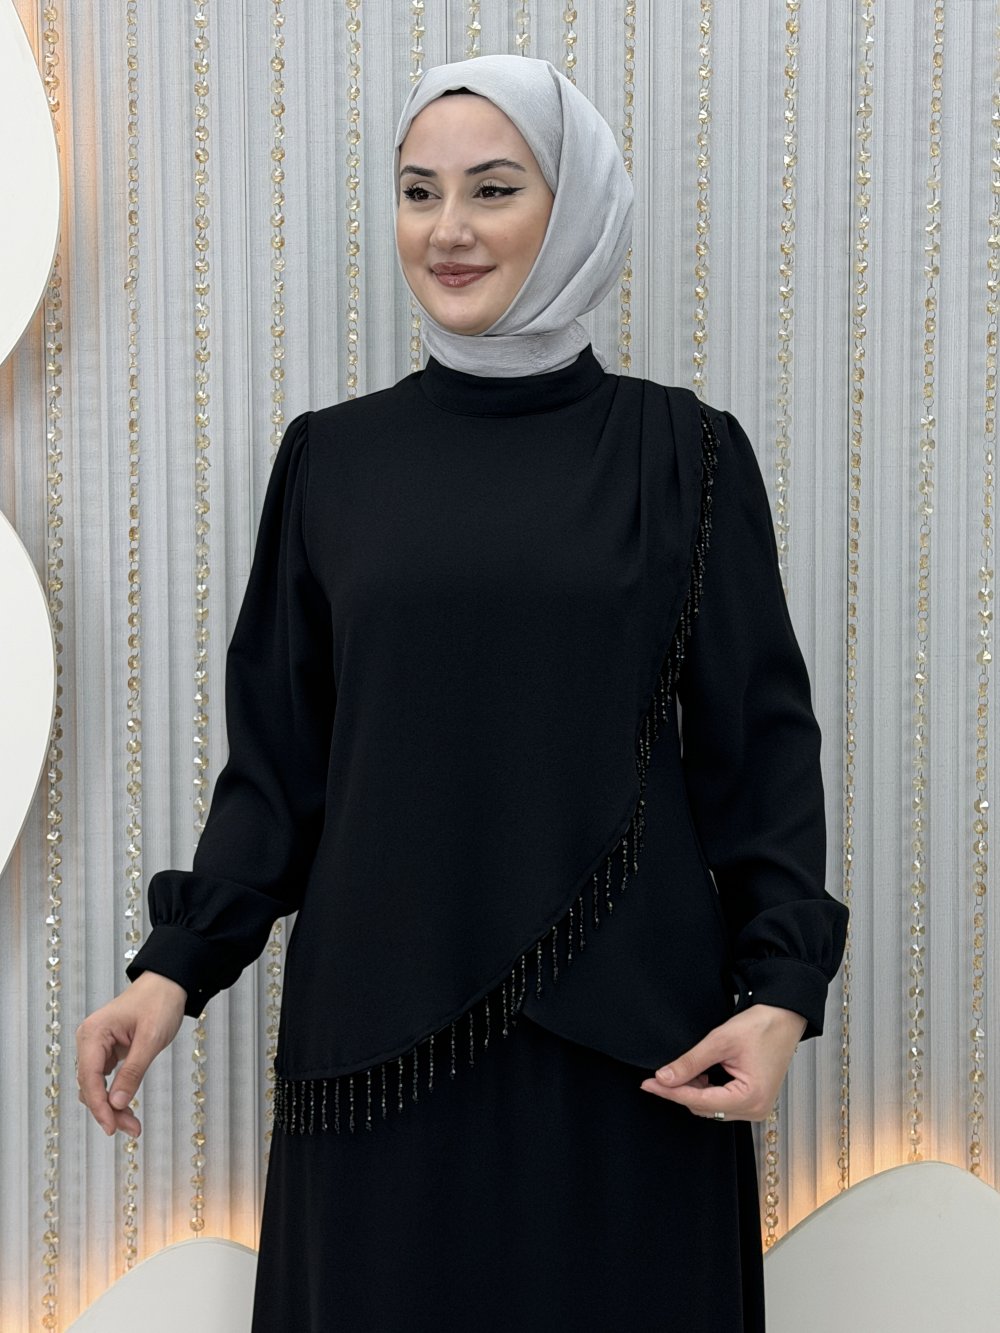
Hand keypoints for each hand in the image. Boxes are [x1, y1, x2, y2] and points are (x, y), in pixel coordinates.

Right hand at [75, 971, 187, 1137]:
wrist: (169, 984)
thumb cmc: (159, 1002)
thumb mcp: (151, 1038)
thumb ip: (133, 1071)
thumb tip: (116, 1103)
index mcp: (93, 1033)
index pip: (89, 1078)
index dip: (99, 1106)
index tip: (111, 1127)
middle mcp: (89, 1041)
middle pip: (90, 1087)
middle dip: (108, 1111)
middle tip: (131, 1129)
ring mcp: (97, 1047)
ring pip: (97, 1087)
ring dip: (111, 1107)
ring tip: (132, 1125)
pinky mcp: (107, 1052)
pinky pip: (106, 1080)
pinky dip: (116, 1095)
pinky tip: (127, 1108)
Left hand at [639, 1003, 807, 1121]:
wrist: (784, 1016)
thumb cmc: (761, 1026)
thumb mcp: (720, 1041)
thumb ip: (690, 1062)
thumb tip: (664, 1078)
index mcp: (751, 1098)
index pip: (699, 1101)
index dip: (670, 1092)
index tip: (648, 1084)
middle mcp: (755, 1110)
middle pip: (705, 1108)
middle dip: (681, 1091)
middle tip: (657, 1077)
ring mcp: (756, 1107)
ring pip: (712, 1107)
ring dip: (693, 1091)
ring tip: (678, 1072)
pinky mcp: (754, 1100)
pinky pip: (722, 1102)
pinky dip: (706, 1090)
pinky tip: (696, 1075)